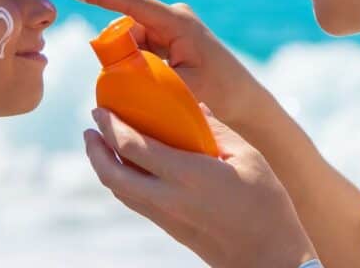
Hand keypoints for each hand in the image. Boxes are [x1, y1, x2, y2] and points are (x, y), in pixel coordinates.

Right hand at [66, 0, 267, 124]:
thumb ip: (148, 75)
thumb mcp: (182, 86)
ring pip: (131, 39)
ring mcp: (171, 28)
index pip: (131, 2)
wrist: (244, 101)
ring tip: (147, 86)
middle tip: (122, 79)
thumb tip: (115, 72)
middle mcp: (173, 18)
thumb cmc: (220, 93)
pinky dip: (134, 62)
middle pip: (126, 25)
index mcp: (178, 22)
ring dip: (126, 59)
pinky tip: (145, 83)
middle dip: (114, 47)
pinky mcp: (169, 40)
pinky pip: (140, 46)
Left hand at [85, 105, 316, 267]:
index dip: (110, 125)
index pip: (133, 146)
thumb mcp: (247, 157)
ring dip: (103, 165)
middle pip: (112, 174)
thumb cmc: (266, 204)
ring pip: (119, 190)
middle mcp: (168, 197)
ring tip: (102, 143)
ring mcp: (165, 216)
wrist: (269, 258)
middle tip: (90, 127)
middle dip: (95, 149)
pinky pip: (133, 200)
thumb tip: (196, 107)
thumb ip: (216, 130)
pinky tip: (128, 167)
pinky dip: (120, 180)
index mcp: (187, 175)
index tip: (99, 108)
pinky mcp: (169, 227)